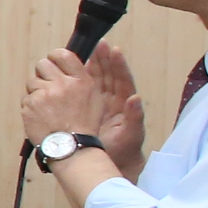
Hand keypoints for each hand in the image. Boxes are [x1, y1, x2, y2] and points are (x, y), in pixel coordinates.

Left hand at [20, 49, 105, 143]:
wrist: (71, 147)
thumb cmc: (84, 125)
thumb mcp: (94, 98)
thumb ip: (81, 79)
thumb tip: (67, 67)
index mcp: (80, 80)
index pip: (62, 54)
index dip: (54, 57)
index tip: (53, 63)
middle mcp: (62, 84)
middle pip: (42, 64)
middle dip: (43, 74)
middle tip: (48, 87)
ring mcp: (44, 94)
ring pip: (32, 81)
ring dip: (37, 91)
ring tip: (47, 107)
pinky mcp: (30, 105)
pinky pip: (26, 98)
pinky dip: (31, 106)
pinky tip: (41, 117)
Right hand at [85, 45, 145, 177]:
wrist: (110, 163)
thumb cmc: (124, 150)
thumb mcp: (131, 135)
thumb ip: (135, 117)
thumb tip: (136, 99)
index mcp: (125, 103)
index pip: (122, 79)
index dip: (118, 64)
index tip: (113, 50)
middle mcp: (113, 100)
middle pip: (108, 75)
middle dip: (103, 59)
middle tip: (98, 44)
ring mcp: (99, 103)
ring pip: (95, 80)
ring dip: (91, 66)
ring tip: (84, 51)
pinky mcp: (86, 109)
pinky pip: (83, 91)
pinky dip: (78, 80)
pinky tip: (71, 71)